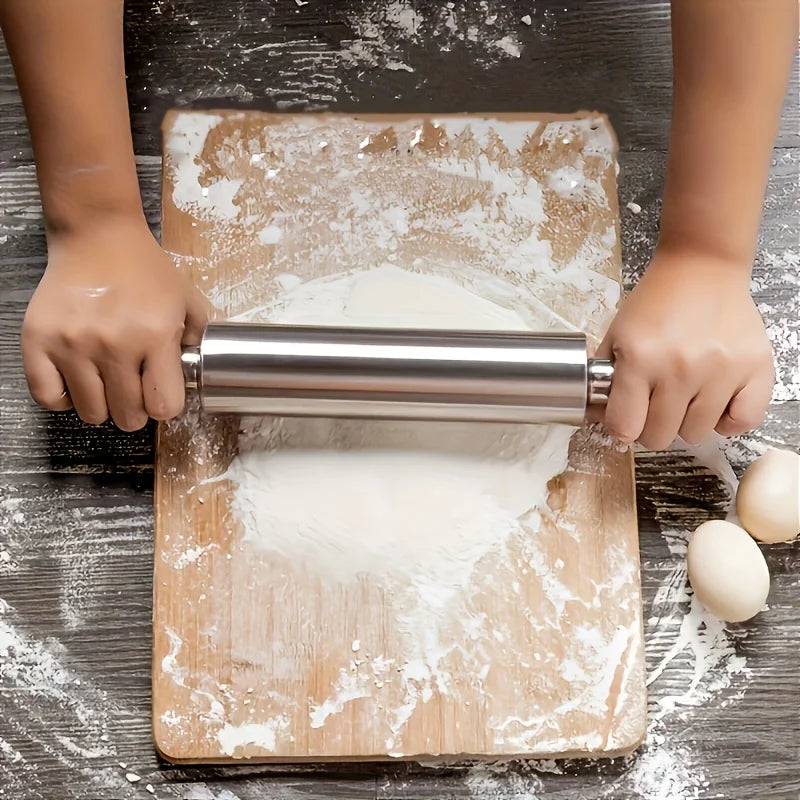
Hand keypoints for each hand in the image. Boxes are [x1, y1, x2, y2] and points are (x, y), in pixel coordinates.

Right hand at [22, 216, 207, 429]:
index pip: (163, 406)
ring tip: (106, 382)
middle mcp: (113, 344)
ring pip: (91, 412)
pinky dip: (63, 397)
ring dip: (102, 405)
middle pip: (127, 416)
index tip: (160, 394)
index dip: (164, 406)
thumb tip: (194, 374)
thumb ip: (197, 339)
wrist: (98, 236)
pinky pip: (48, 396)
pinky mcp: (38, 341)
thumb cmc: (145, 269)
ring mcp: (72, 344)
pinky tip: (76, 381)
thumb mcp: (187, 300)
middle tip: (133, 389)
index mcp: (155, 335)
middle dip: (135, 409)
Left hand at [597, 249, 773, 449]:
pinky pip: (743, 421)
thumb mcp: (617, 333)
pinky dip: (729, 420)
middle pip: (660, 435)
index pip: (625, 426)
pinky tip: (716, 404)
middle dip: (651, 426)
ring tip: (685, 396)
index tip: (626, 421)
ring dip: (687, 421)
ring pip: (697, 433)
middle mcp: (681, 368)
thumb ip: (604, 376)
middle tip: (654, 406)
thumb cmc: (657, 301)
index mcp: (640, 358)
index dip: (621, 429)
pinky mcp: (755, 368)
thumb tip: (598, 416)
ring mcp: (721, 370)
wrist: (701, 267)